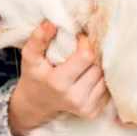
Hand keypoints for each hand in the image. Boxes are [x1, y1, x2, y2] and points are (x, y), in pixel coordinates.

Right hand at [8, 21, 109, 135]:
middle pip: (98, 67)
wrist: (36, 103)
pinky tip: (89, 76)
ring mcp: (84, 107)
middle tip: (83, 52)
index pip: (86, 57)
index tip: (79, 41)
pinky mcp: (92, 113)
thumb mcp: (30, 57)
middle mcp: (74, 98)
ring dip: (98, 67)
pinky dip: (100, 80)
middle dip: (93, 56)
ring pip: (104, 78)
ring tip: (86, 64)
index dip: (85, 44)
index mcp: (58, 82)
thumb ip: (38, 39)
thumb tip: (51, 22)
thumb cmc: (35, 75)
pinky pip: (106, 90)